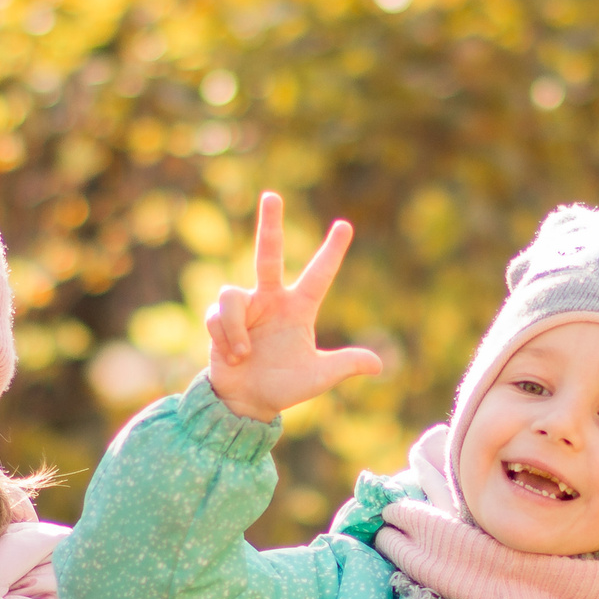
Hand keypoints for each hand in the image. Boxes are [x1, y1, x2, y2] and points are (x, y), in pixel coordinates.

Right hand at [204, 192, 384, 421]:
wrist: (247, 403)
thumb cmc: (284, 387)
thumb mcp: (318, 377)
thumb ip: (345, 365)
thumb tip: (379, 365)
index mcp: (298, 309)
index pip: (318, 275)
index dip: (331, 252)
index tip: (345, 226)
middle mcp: (271, 300)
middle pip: (268, 253)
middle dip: (269, 225)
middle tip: (273, 196)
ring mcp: (245, 307)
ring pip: (233, 295)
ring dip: (236, 328)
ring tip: (245, 355)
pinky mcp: (220, 318)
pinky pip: (219, 317)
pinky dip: (226, 338)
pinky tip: (234, 357)